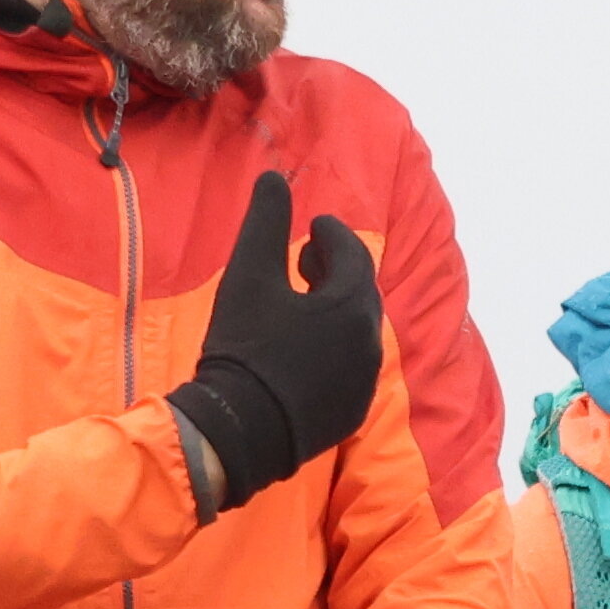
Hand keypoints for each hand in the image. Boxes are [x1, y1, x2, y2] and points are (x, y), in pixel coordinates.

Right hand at [161, 173, 390, 515]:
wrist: (241, 431)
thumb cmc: (244, 348)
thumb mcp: (249, 277)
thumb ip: (266, 222)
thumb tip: (274, 177)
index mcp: (351, 303)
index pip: (353, 254)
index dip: (334, 234)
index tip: (315, 225)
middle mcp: (369, 340)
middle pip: (360, 292)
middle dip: (337, 269)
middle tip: (309, 257)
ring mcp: (364, 380)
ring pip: (357, 330)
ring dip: (336, 308)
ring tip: (305, 299)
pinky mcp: (353, 411)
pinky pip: (351, 366)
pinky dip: (335, 346)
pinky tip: (307, 348)